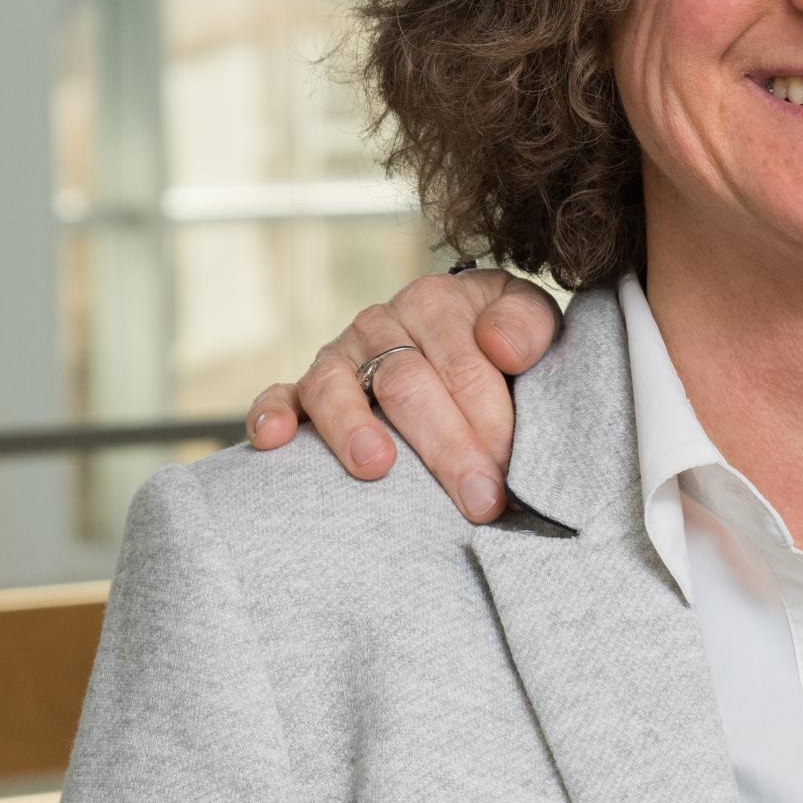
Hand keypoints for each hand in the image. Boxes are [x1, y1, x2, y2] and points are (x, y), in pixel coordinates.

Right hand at [246, 269, 561, 521]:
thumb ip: (526, 326)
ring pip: (335, 389)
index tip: (510, 470)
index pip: (463, 365)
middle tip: (478, 499)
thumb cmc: (503, 347)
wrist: (466, 344)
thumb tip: (499, 347)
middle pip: (407, 384)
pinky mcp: (303, 391)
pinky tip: (274, 441)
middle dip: (446, 447)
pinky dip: (271, 415)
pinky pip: (279, 397)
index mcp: (436, 303)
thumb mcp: (530, 322)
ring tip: (378, 468)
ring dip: (354, 429)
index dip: (489, 420)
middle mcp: (380, 324)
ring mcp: (337, 358)